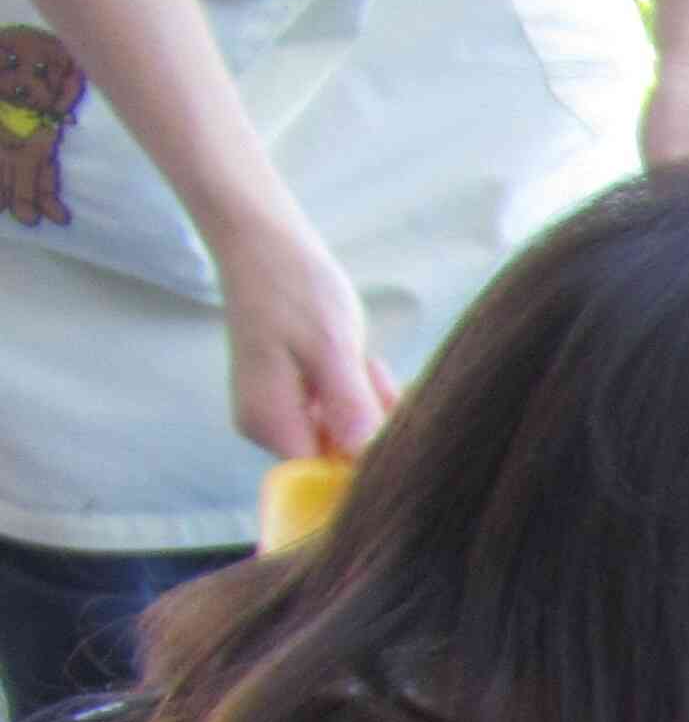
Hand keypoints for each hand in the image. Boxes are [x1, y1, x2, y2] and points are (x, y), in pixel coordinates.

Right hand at [212, 207, 395, 461]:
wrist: (264, 246)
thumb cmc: (294, 289)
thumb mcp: (331, 347)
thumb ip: (349, 405)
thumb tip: (367, 457)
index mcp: (270, 424)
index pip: (329, 475)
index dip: (370, 458)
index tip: (390, 415)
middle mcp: (268, 429)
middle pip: (342, 458)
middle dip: (375, 424)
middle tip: (374, 373)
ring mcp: (280, 415)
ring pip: (348, 435)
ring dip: (371, 405)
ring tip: (364, 361)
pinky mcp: (294, 399)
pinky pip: (340, 414)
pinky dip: (360, 393)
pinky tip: (359, 362)